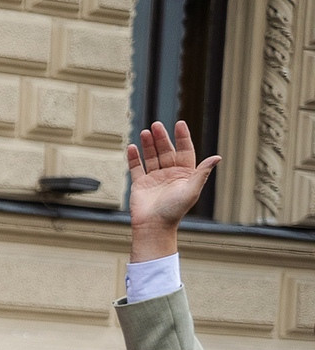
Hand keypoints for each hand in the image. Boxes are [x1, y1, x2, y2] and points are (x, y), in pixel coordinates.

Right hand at [127, 120, 216, 251]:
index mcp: (184, 174)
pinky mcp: (140, 184)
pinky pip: (136, 167)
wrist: (154, 226)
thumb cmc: (174, 210)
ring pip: (151, 156)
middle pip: (166, 151)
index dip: (182, 137)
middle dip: (161, 138)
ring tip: (145, 132)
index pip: (184, 151)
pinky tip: (132, 147)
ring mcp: (154, 178)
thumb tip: (217, 157)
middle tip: (157, 126)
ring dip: (148, 145)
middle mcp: (170, 173)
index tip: (179, 124)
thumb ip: (202, 172)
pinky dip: (134, 158)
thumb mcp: (192, 190)